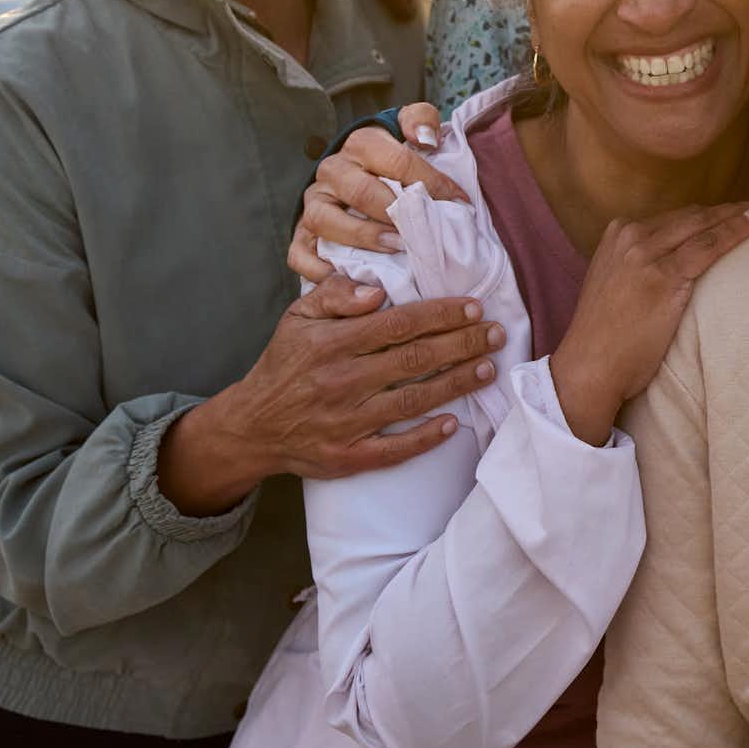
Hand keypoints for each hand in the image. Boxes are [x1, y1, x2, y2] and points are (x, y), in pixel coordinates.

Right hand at [160, 274, 503, 514]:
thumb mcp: (298, 317)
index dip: (440, 315)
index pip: (398, 324)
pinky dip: (425, 438)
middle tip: (496, 333)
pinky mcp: (348, 456)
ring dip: (457, 384)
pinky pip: (394, 450)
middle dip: (462, 344)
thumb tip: (378, 290)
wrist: (251, 425)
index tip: (474, 307)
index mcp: (332, 344)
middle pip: (414, 359)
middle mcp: (341, 381)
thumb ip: (336, 294)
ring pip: (413, 401)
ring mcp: (346, 422)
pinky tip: (455, 424)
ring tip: (490, 368)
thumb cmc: (285, 363)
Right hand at [290, 104, 465, 281]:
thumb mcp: (407, 126)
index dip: (432, 183)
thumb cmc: (390, 156)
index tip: (460, 204)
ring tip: (395, 248)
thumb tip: (425, 138)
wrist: (354, 169)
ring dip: (362, 237)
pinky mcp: (302, 232)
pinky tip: (348, 277)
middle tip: (422, 231)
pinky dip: (319, 268)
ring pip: (324, 220)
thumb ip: (421, 120)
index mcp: (362, 144)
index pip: (399, 162)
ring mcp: (314, 202)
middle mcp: (333, 171)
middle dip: (394, 213)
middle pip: (360, 192)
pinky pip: (300, 253)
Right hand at [548, 202, 748, 444]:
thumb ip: (637, 265)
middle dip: (725, 209)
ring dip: (735, 215)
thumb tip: (671, 263)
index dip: (706, 213)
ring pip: (702, 226)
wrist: (589, 366)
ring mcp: (645, 254)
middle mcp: (630, 237)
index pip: (673, 217)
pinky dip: (734, 232)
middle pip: (690, 216)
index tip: (729, 210)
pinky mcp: (663, 277)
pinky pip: (708, 247)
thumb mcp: (614, 284)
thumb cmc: (605, 337)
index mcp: (617, 235)